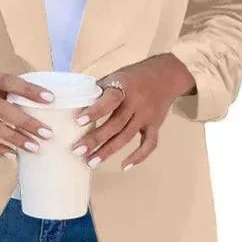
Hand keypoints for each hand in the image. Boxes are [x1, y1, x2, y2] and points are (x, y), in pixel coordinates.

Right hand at [0, 67, 56, 159]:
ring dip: (15, 138)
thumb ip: (4, 89)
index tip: (50, 99)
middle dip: (27, 123)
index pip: (12, 83)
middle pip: (5, 109)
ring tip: (33, 147)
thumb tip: (33, 103)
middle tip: (46, 133)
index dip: (31, 91)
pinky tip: (10, 154)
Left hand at [70, 54, 196, 170]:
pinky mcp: (155, 125)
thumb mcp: (115, 76)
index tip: (78, 121)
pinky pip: (149, 144)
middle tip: (77, 151)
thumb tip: (75, 104)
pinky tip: (124, 167)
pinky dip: (138, 157)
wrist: (166, 74)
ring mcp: (147, 116)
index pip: (109, 100)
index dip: (95, 111)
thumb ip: (98, 90)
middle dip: (96, 139)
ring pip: (127, 136)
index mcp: (124, 87)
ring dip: (108, 151)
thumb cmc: (133, 76)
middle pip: (115, 124)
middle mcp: (136, 103)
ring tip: (91, 162)